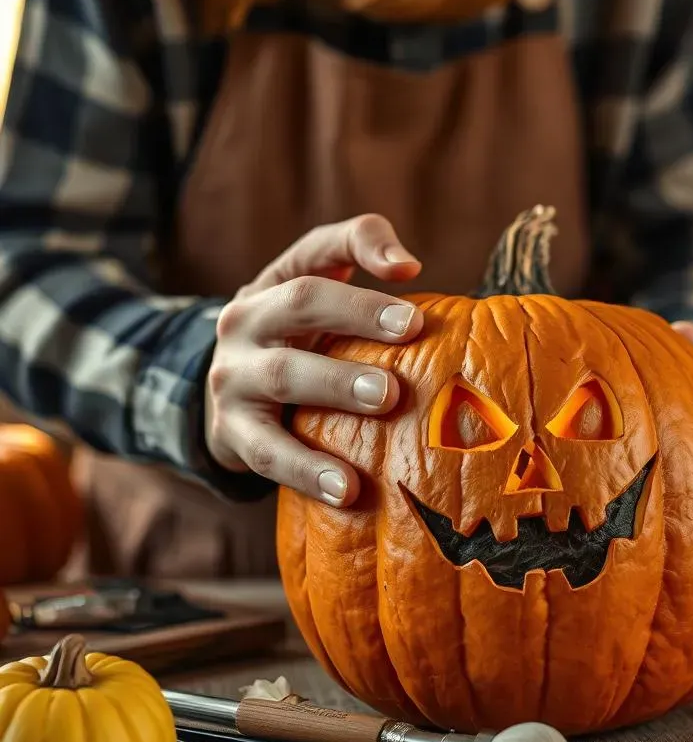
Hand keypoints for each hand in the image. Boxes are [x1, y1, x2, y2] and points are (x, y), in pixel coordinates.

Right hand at [205, 214, 424, 506]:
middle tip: (411, 327)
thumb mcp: (319, 288)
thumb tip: (409, 266)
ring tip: (385, 399)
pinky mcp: (232, 433)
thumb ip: (364, 254)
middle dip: (355, 315)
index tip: (414, 278)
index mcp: (275, 283)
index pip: (318, 251)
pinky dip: (308, 471)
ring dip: (335, 386)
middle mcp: (247, 320)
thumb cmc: (299, 339)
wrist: (229, 398)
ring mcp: (233, 376)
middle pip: (300, 302)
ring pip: (283, 375)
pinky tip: (349, 490)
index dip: (363, 251)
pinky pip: (270, 454)